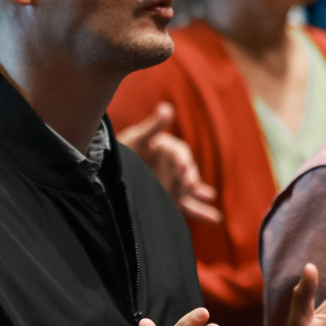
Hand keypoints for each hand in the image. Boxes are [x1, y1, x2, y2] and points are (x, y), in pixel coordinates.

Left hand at [121, 103, 220, 225]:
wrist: (110, 169)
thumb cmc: (124, 150)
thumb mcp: (135, 138)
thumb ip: (153, 126)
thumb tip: (166, 108)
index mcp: (167, 150)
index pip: (179, 153)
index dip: (182, 159)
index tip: (183, 165)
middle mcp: (173, 167)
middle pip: (186, 172)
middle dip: (190, 177)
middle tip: (190, 184)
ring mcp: (173, 184)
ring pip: (190, 189)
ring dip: (198, 193)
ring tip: (207, 196)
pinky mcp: (171, 200)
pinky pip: (188, 207)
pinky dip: (201, 212)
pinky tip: (215, 218)